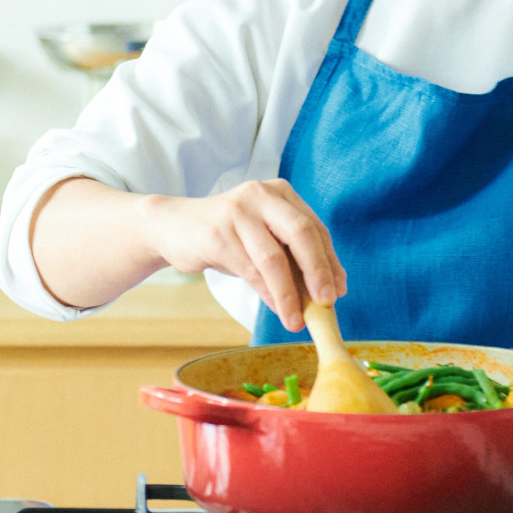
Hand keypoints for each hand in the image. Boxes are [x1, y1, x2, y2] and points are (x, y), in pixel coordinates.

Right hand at [140, 179, 343, 331]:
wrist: (173, 226)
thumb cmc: (227, 236)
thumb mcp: (263, 237)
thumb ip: (292, 255)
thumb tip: (328, 291)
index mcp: (280, 193)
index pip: (315, 228)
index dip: (330, 261)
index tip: (338, 291)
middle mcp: (261, 195)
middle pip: (301, 234)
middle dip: (318, 272)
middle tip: (326, 303)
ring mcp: (237, 212)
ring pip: (274, 258)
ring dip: (289, 295)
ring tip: (296, 320)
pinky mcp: (217, 234)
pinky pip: (250, 269)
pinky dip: (267, 293)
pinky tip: (275, 308)